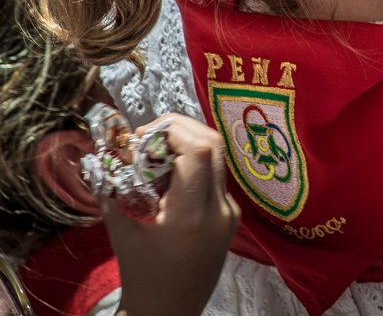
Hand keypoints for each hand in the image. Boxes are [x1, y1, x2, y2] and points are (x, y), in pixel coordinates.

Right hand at [103, 115, 238, 315]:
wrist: (168, 309)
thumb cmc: (141, 274)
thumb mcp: (120, 229)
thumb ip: (112, 186)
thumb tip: (106, 149)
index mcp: (192, 215)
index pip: (199, 151)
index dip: (172, 131)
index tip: (144, 135)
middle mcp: (220, 210)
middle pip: (214, 146)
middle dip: (181, 129)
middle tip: (150, 135)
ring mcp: (230, 212)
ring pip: (218, 158)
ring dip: (189, 144)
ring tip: (157, 152)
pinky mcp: (232, 215)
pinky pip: (216, 176)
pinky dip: (195, 164)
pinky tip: (170, 173)